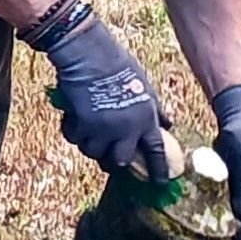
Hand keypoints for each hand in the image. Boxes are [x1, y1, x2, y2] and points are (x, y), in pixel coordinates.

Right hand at [33, 1, 168, 177]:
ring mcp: (102, 129)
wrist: (90, 56)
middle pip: (120, 160)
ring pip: (94, 152)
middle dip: (114, 162)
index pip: (156, 153)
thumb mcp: (146, 87)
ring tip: (90, 134)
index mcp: (145, 120)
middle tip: (110, 157)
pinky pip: (75, 138)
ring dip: (91, 146)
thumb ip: (155, 109)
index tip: (159, 184)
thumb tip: (167, 125)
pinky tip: (74, 120)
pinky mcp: (81, 125)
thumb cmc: (120, 65)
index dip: (158, 171)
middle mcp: (125, 130)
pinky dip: (74, 132)